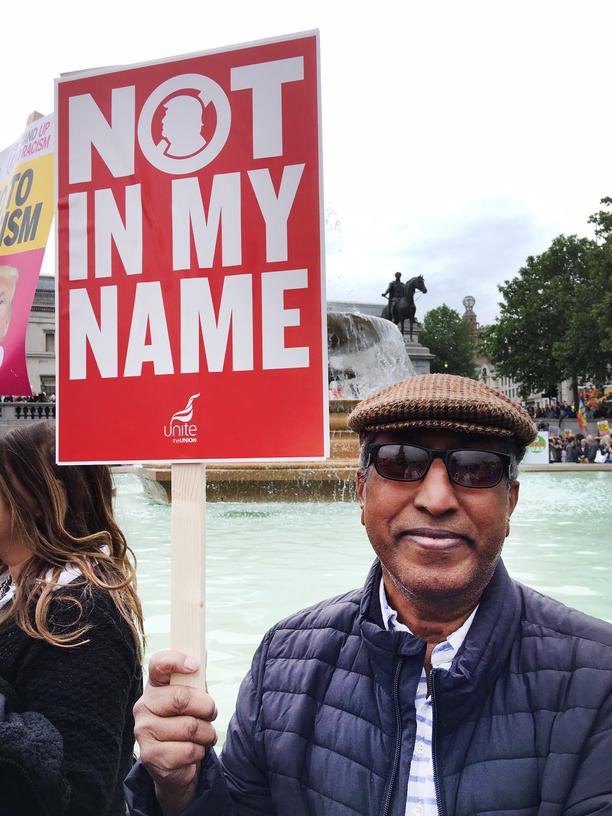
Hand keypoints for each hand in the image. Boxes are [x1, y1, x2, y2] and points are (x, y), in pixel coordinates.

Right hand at [133, 651, 217, 815]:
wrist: (174, 765)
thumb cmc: (185, 722)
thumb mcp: (192, 697)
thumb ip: (196, 677)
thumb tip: (203, 651)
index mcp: (155, 685)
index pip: (158, 664)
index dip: (176, 661)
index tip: (194, 665)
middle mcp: (143, 706)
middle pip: (181, 698)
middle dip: (206, 707)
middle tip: (211, 713)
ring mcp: (144, 732)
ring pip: (189, 727)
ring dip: (206, 734)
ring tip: (202, 736)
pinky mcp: (150, 756)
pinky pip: (188, 751)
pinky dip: (198, 753)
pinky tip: (191, 753)